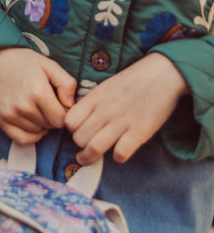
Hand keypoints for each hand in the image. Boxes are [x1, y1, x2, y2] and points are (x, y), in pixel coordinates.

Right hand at [0, 47, 75, 144]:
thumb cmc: (23, 61)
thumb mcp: (49, 65)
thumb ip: (66, 83)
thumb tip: (71, 105)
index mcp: (38, 92)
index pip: (61, 119)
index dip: (63, 112)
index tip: (58, 102)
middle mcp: (23, 106)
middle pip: (50, 126)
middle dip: (52, 116)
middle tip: (45, 101)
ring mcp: (10, 114)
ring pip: (37, 132)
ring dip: (41, 124)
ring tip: (35, 106)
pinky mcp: (0, 120)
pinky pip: (22, 139)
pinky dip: (30, 135)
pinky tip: (31, 122)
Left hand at [64, 54, 188, 164]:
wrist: (162, 74)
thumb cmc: (133, 81)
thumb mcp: (106, 86)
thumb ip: (92, 102)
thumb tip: (79, 119)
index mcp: (95, 97)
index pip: (70, 121)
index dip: (71, 129)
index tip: (77, 131)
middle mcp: (105, 110)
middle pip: (79, 138)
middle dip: (79, 144)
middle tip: (84, 145)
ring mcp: (121, 122)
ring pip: (94, 148)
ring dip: (89, 157)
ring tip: (87, 159)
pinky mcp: (139, 132)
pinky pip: (120, 153)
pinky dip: (118, 156)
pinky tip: (120, 151)